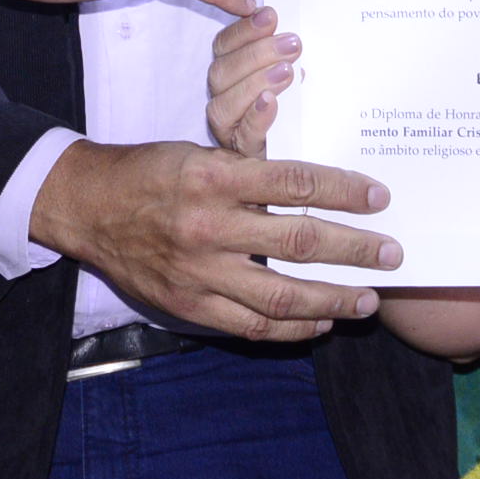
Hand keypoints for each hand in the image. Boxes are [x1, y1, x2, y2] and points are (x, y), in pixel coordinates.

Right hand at [29, 139, 398, 341]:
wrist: (88, 207)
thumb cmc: (152, 172)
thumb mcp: (199, 151)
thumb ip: (250, 167)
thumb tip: (314, 180)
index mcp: (214, 175)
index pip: (295, 182)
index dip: (343, 191)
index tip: (379, 198)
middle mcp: (209, 225)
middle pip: (299, 241)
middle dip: (354, 250)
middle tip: (392, 253)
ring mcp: (199, 271)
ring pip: (281, 294)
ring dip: (332, 299)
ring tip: (367, 299)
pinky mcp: (189, 305)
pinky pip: (251, 325)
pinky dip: (291, 327)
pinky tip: (319, 322)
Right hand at [207, 4, 298, 155]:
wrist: (304, 151)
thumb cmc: (295, 107)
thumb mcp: (291, 72)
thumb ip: (285, 53)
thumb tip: (292, 33)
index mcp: (229, 73)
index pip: (224, 46)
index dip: (245, 29)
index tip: (271, 15)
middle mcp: (222, 98)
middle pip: (222, 71)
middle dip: (257, 53)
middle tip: (293, 43)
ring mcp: (229, 128)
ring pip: (224, 103)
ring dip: (255, 82)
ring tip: (287, 71)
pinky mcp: (244, 153)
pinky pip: (244, 135)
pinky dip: (256, 116)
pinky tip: (272, 102)